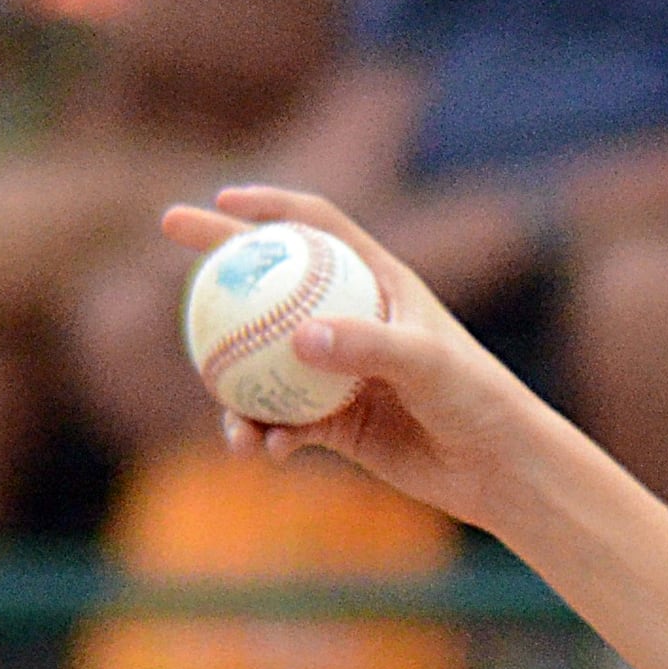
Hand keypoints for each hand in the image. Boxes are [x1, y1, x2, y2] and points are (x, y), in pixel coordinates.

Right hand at [158, 185, 544, 530]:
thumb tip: (298, 337)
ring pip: (264, 363)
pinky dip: (266, 435)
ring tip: (230, 421)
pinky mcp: (337, 423)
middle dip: (219, 257)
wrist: (500, 470)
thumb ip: (365, 347)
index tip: (222, 198)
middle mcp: (354, 322)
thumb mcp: (427, 365)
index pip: (319, 227)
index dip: (271, 207)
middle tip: (167, 228)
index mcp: (381, 285)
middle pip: (273, 281)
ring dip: (233, 385)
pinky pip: (282, 421)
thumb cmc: (477, 400)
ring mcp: (340, 373)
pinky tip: (264, 453)